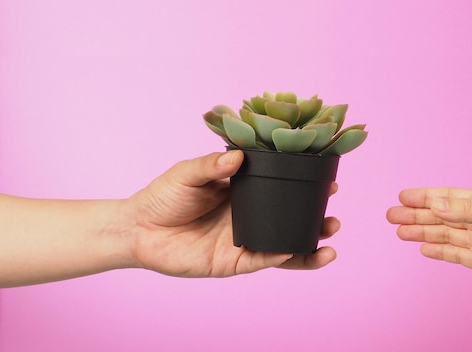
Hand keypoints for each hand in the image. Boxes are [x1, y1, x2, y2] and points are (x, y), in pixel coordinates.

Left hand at [125, 150, 339, 277]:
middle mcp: (249, 217)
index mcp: (243, 193)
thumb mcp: (187, 173)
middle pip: (289, 220)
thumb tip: (237, 158)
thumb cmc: (163, 197)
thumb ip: (211, 165)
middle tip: (333, 215)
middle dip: (315, 220)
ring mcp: (243, 240)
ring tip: (330, 239)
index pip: (280, 189)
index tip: (328, 180)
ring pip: (283, 245)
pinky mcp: (232, 262)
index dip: (304, 186)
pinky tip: (294, 248)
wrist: (138, 229)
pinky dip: (279, 256)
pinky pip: (261, 260)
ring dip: (307, 245)